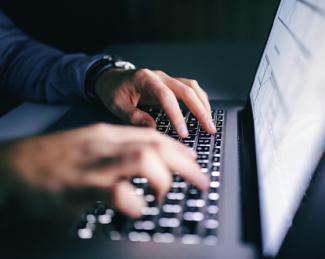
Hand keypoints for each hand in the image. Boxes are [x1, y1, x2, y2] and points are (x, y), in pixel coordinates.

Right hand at [0, 124, 208, 219]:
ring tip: (165, 194)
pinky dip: (133, 202)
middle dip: (185, 163)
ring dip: (163, 178)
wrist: (14, 165)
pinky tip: (137, 208)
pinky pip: (116, 191)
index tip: (193, 160)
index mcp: (107, 135)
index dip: (179, 149)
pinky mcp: (81, 186)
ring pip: (142, 159)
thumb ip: (117, 151)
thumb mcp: (90, 147)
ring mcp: (94, 164)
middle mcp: (105, 145)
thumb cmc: (53, 159)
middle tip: (200, 180)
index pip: (153, 136)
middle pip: (156, 145)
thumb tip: (149, 161)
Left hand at [95, 68, 215, 136]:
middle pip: (186, 90)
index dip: (177, 115)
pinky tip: (203, 112)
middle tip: (208, 128)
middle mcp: (160, 76)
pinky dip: (199, 100)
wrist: (110, 77)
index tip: (183, 132)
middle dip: (200, 110)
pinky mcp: (170, 84)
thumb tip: (153, 128)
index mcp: (145, 79)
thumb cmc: (112, 90)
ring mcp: (167, 79)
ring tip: (210, 123)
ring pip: (192, 88)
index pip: (166, 96)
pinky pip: (190, 89)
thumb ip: (134, 116)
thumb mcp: (116, 105)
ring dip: (203, 105)